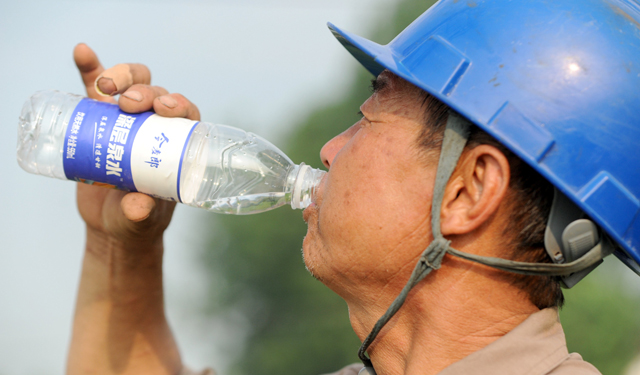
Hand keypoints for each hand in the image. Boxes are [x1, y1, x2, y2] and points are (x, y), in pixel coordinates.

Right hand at [73, 43, 200, 246]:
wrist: (112, 223)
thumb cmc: (137, 219)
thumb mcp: (140, 219)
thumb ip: (141, 214)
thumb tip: (139, 206)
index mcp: (177, 143)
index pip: (186, 114)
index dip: (179, 104)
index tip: (165, 109)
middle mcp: (156, 125)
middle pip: (157, 95)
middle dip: (145, 92)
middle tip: (129, 105)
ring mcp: (127, 119)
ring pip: (132, 84)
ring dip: (122, 76)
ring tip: (105, 85)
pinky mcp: (100, 117)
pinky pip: (96, 86)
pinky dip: (91, 67)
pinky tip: (83, 53)